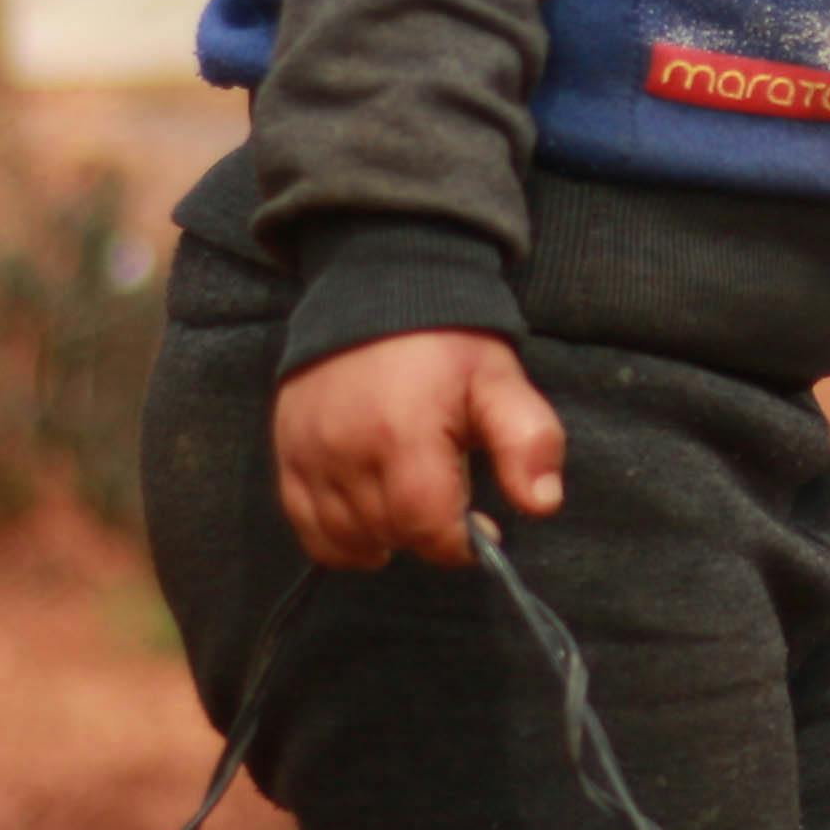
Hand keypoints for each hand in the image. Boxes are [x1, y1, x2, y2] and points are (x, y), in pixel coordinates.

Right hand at [270, 330, 564, 571]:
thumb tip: (541, 504)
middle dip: (427, 534)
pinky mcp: (288, 454)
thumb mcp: (501, 381)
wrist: (375, 287)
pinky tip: (370, 522)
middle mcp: (346, 450)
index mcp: (404, 434)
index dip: (460, 542)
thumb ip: (529, 440)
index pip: (427, 527)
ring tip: (410, 507)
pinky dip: (341, 539)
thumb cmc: (446, 343)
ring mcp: (308, 454)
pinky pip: (307, 528)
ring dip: (386, 537)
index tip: (480, 526)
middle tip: (448, 502)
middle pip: (390, 535)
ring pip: (347, 540)